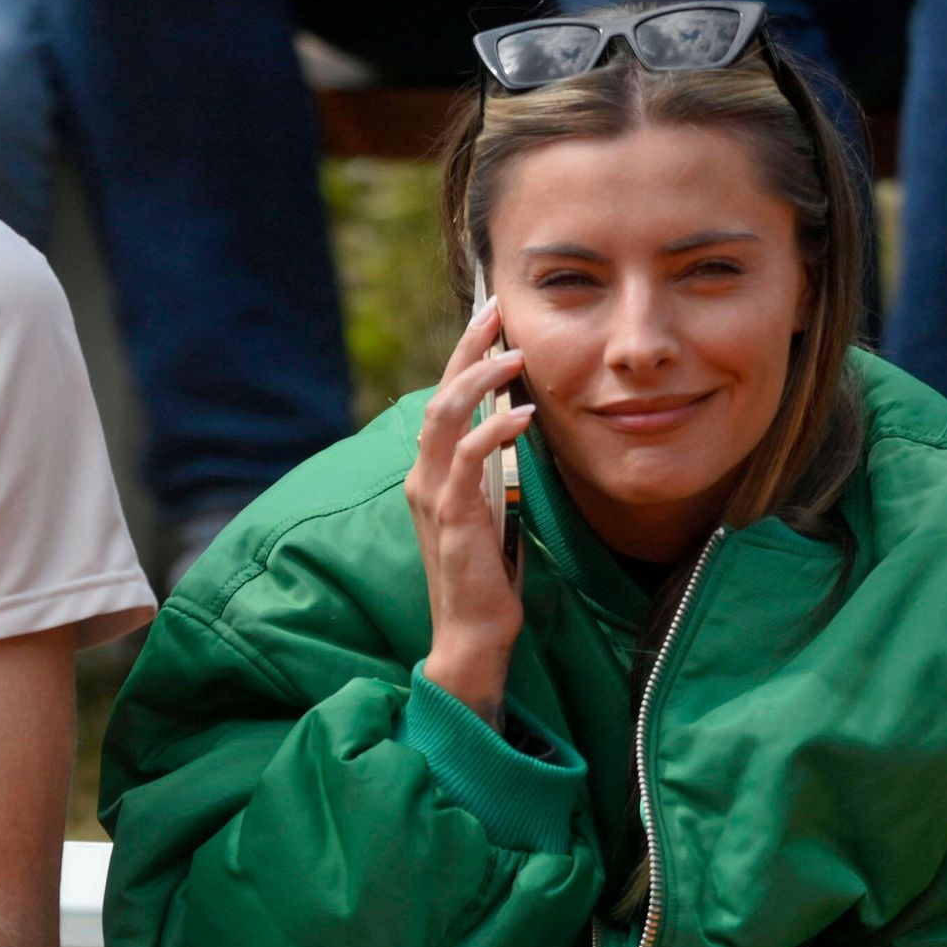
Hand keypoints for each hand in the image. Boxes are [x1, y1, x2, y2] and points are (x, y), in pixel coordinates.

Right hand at [409, 297, 534, 720]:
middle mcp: (423, 479)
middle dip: (467, 350)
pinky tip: (523, 416)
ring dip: (479, 382)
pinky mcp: (453, 521)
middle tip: (496, 311)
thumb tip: (513, 422)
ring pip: (444, 419)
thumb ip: (491, 468)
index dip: (463, 356)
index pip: (444, 400)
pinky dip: (494, 432)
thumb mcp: (490, 508)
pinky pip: (468, 463)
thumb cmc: (486, 576)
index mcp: (431, 474)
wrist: (472, 635)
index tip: (491, 319)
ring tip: (514, 356)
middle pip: (438, 396)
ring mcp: (434, 498)